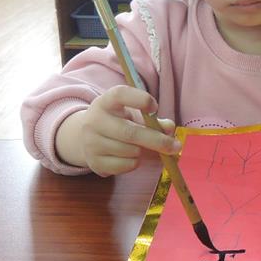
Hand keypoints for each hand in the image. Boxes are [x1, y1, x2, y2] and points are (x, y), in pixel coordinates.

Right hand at [55, 85, 180, 175]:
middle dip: (157, 140)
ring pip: (130, 151)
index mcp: (105, 102)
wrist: (84, 138)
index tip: (155, 107)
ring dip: (144, 151)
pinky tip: (130, 156)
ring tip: (140, 147)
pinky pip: (126, 165)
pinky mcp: (94, 162)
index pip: (120, 95)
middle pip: (130, 132)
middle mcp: (94, 120)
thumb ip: (152, 119)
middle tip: (176, 146)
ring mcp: (92, 143)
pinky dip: (135, 163)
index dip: (140, 99)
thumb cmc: (117, 121)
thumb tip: (169, 128)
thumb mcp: (131, 114)